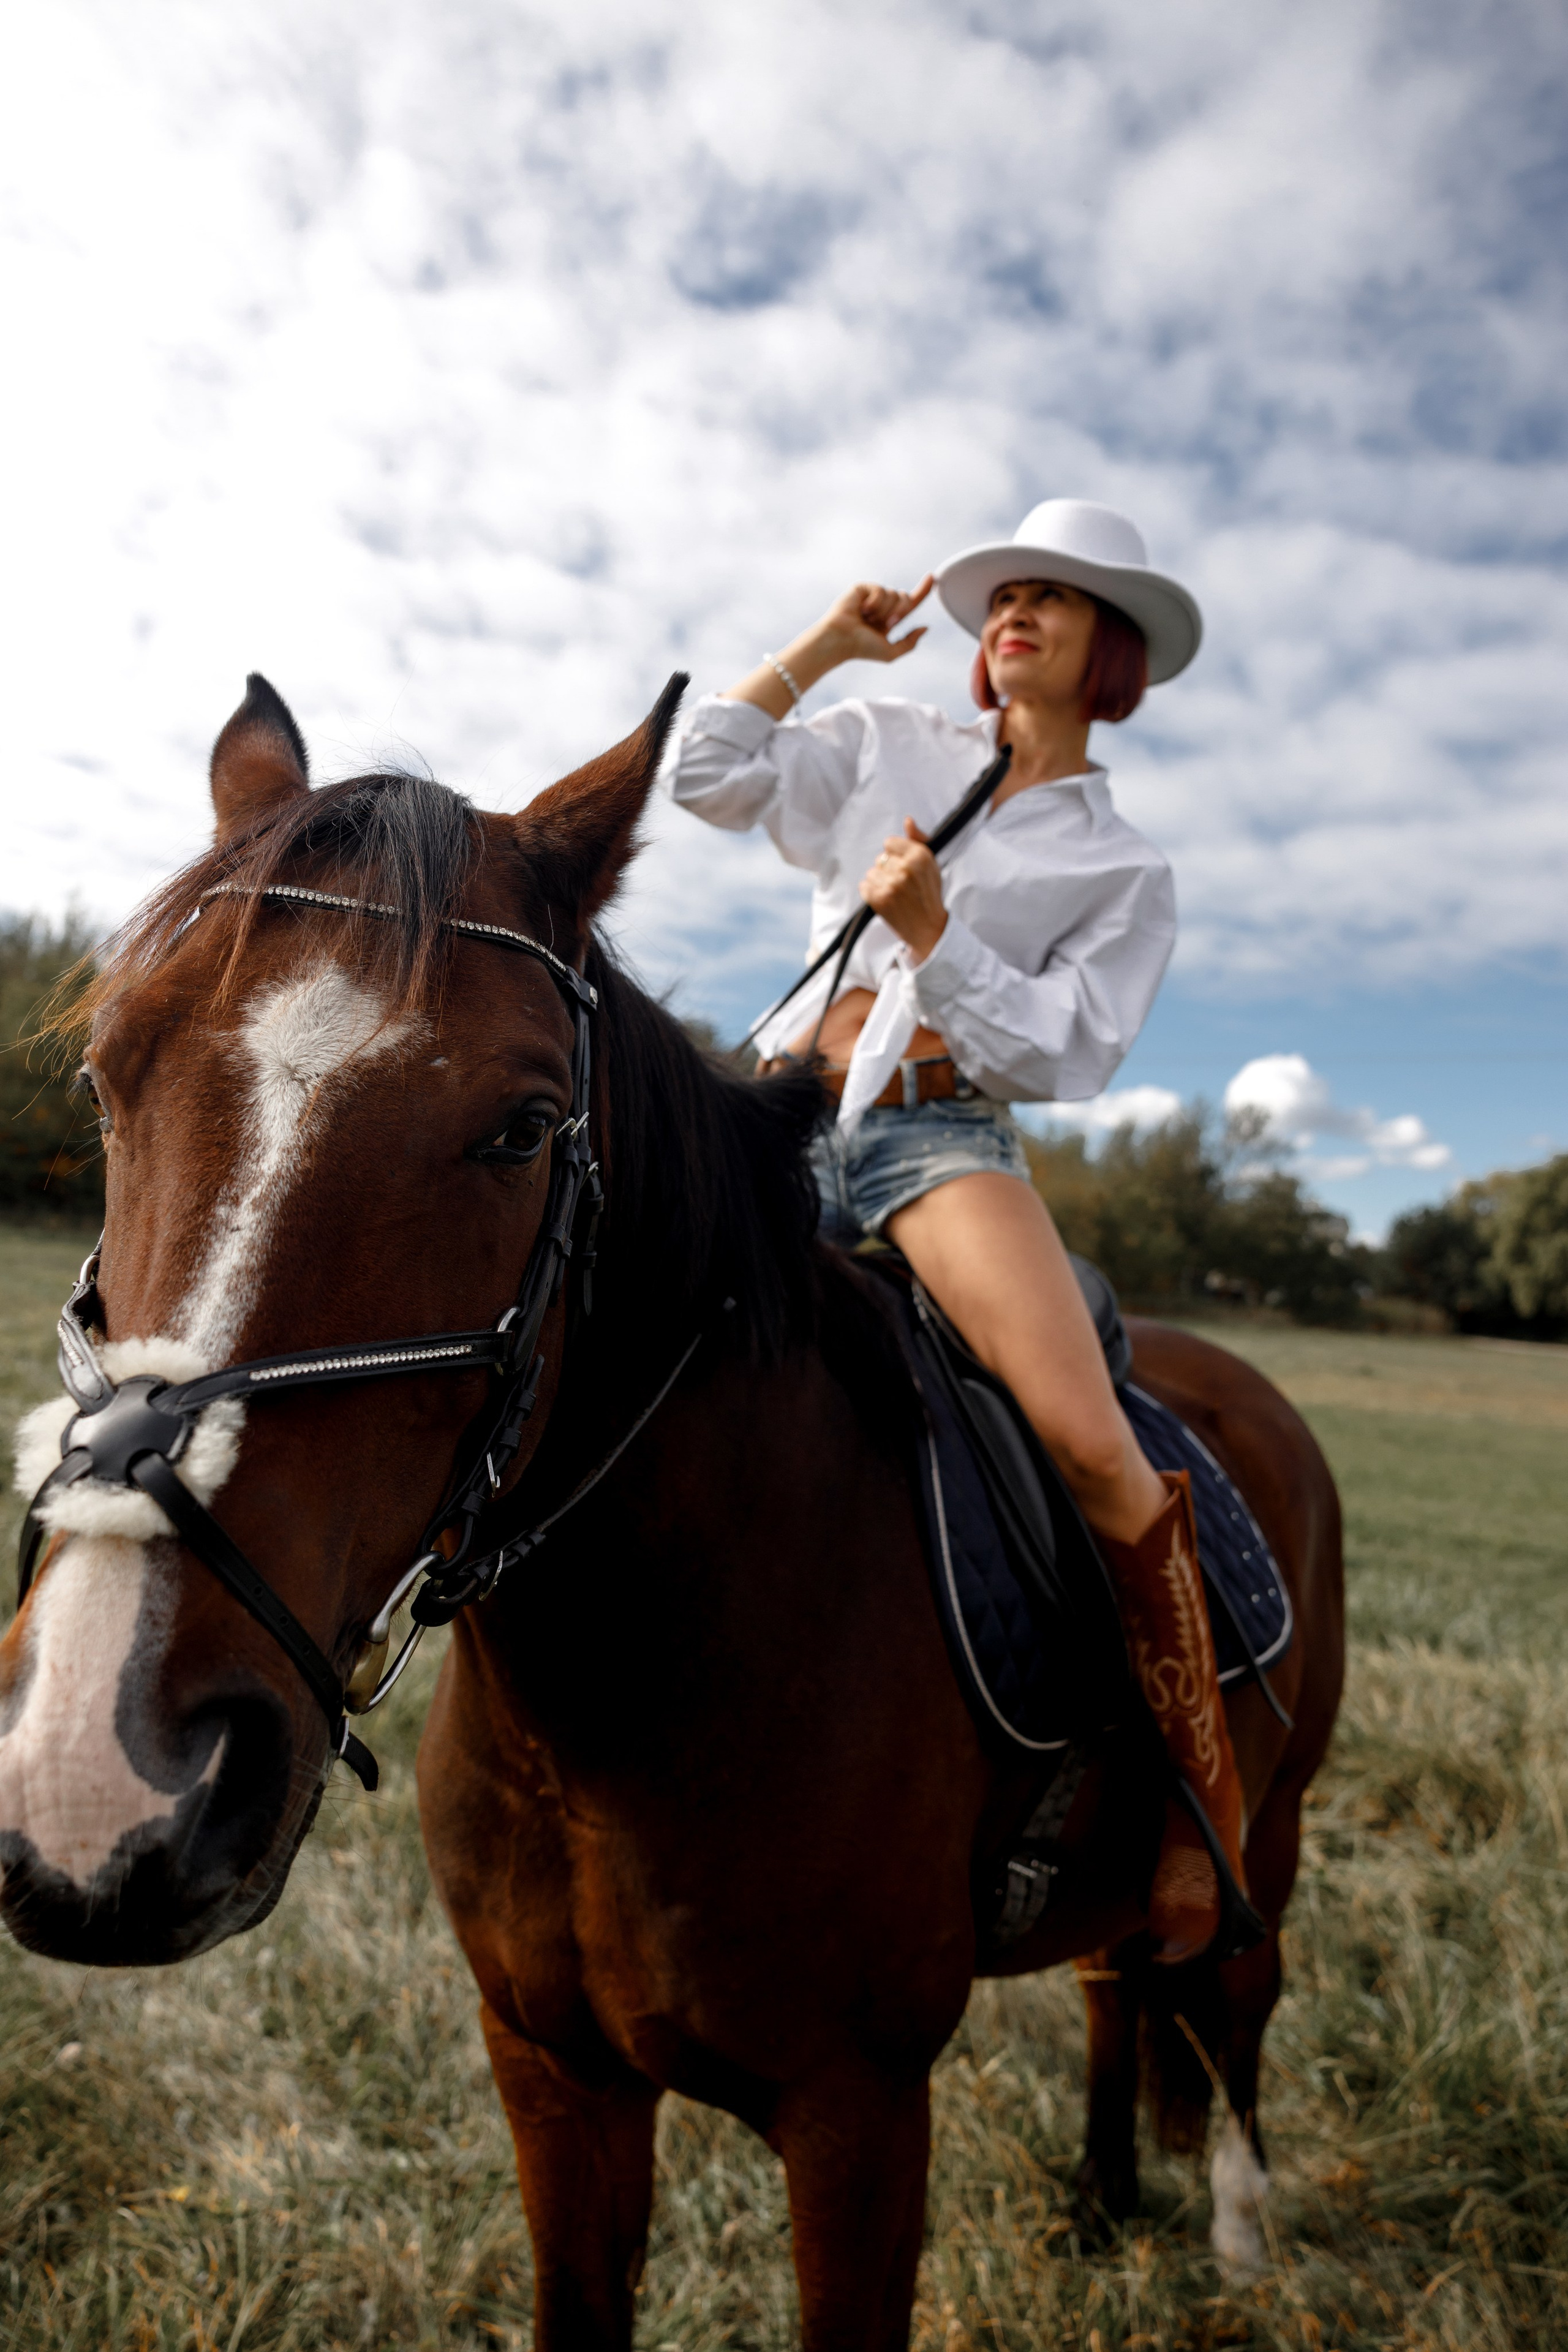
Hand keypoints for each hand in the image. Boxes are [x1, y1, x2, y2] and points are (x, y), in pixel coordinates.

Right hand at [816, 576, 934, 666]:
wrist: (840, 640)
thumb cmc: (861, 649)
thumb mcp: (891, 652)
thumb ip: (910, 643)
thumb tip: (925, 627)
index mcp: (889, 620)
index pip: (911, 604)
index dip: (923, 591)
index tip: (933, 577)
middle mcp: (882, 607)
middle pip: (906, 598)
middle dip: (900, 612)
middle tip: (886, 623)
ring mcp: (872, 596)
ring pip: (895, 594)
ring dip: (885, 610)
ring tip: (867, 618)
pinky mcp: (863, 588)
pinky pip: (881, 589)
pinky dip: (874, 603)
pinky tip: (861, 610)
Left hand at [859, 819, 946, 961]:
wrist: (928, 928)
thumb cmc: (929, 894)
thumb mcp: (932, 864)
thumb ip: (919, 840)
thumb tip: (907, 820)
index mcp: (920, 856)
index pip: (889, 843)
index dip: (895, 855)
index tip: (904, 867)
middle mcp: (906, 868)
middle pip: (880, 858)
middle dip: (888, 870)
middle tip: (902, 885)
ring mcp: (892, 884)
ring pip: (871, 872)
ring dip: (879, 882)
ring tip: (895, 894)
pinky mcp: (879, 899)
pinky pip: (864, 886)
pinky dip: (871, 893)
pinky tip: (886, 900)